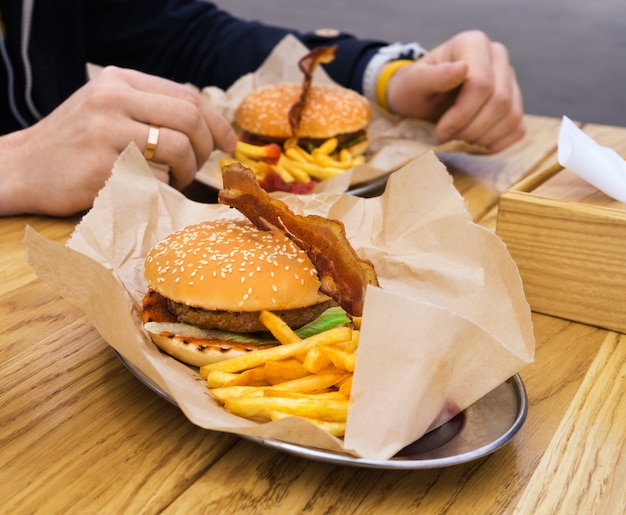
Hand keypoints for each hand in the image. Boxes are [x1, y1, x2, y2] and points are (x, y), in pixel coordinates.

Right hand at [0, 66, 236, 215]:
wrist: (21, 168)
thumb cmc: (73, 143)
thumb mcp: (106, 108)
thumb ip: (149, 108)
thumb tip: (205, 124)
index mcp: (119, 81)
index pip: (187, 95)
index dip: (216, 122)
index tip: (228, 144)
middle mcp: (113, 98)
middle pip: (189, 118)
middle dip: (206, 147)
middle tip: (200, 166)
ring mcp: (106, 131)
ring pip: (178, 148)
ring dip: (188, 171)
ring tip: (173, 180)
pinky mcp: (102, 166)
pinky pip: (157, 177)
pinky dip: (163, 187)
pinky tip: (150, 188)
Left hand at [385, 30, 524, 152]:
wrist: (418, 102)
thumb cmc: (413, 90)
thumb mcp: (412, 84)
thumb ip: (433, 76)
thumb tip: (462, 68)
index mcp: (473, 44)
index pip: (482, 84)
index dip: (462, 114)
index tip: (441, 131)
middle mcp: (498, 57)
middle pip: (500, 101)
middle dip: (472, 128)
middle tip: (448, 138)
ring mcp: (510, 80)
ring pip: (512, 116)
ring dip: (483, 138)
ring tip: (458, 140)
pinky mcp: (514, 103)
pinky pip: (517, 129)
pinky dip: (496, 143)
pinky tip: (474, 145)